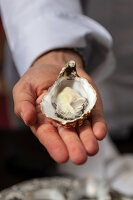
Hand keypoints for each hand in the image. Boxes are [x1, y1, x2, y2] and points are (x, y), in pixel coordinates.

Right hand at [13, 49, 106, 164]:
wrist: (55, 66)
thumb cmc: (37, 79)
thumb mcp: (24, 88)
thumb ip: (23, 104)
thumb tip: (28, 119)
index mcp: (43, 120)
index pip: (48, 135)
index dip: (54, 145)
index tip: (61, 155)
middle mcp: (60, 122)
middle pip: (68, 136)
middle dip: (74, 147)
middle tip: (79, 157)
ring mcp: (77, 115)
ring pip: (83, 130)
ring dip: (88, 140)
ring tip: (91, 149)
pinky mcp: (90, 107)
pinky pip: (95, 118)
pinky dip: (98, 126)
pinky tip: (99, 133)